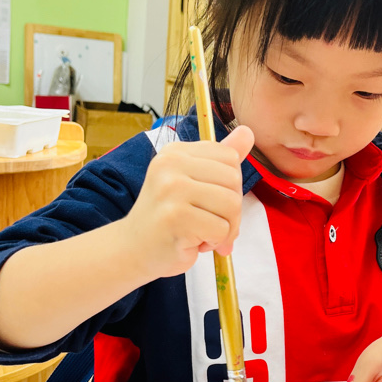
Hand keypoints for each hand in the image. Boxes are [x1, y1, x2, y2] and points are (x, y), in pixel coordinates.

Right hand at [121, 125, 253, 280]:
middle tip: (208, 223)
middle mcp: (170, 164)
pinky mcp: (175, 217)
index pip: (230, 157)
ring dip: (225, 229)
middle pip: (234, 180)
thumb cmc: (167, 219)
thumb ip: (220, 159)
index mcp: (175, 151)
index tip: (209, 202)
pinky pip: (221, 229)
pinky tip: (194, 243)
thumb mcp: (192, 182)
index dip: (230, 186)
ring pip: (231, 205)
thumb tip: (248, 131)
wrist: (133, 250)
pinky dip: (215, 242)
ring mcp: (171, 189)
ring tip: (201, 233)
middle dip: (231, 210)